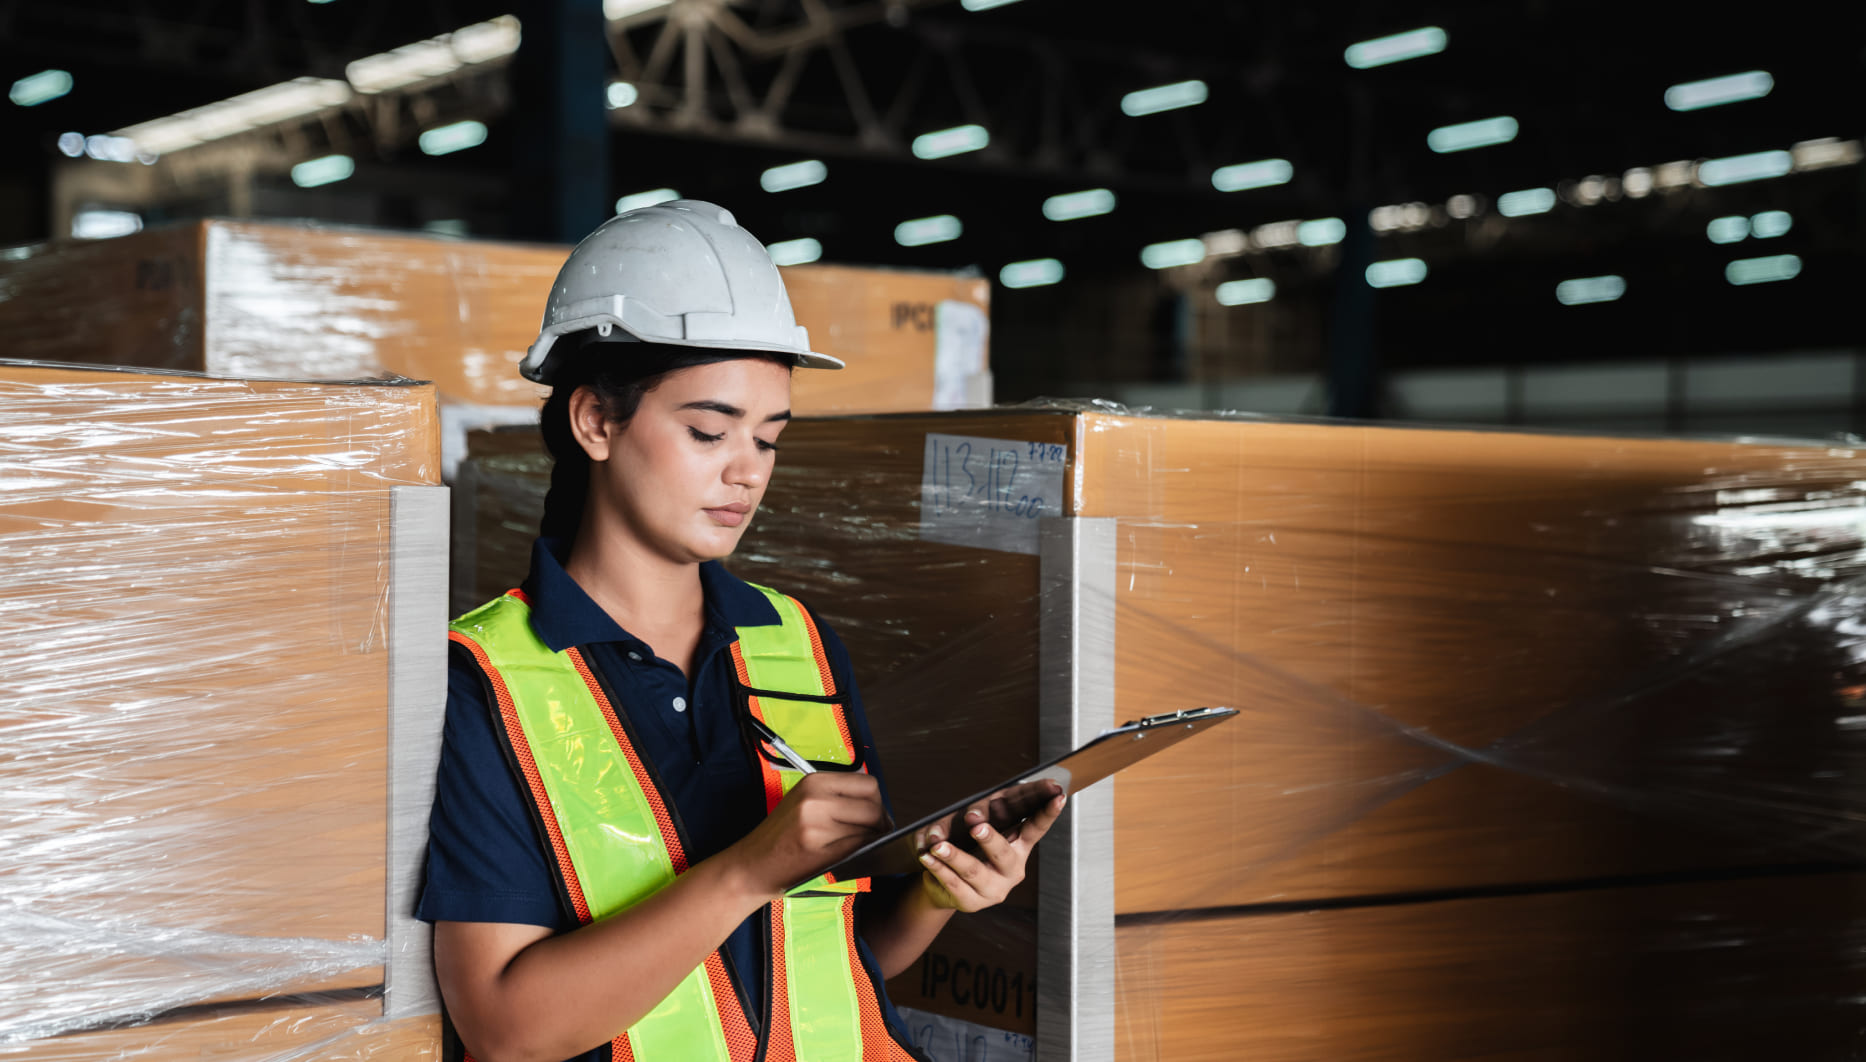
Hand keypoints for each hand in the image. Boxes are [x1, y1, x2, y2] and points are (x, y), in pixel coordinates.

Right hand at [727, 772, 888, 900]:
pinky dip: (862, 854)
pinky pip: (858, 849)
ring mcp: (816, 825)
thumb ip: (837, 796)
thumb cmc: (779, 837)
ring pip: (869, 831)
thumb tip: (878, 805)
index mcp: (814, 781)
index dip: (877, 802)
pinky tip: (851, 857)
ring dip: (872, 842)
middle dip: (880, 825)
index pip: (868, 785)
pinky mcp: (818, 851)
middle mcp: (815, 799)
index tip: (874, 816)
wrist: (750, 866)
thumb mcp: (804, 802)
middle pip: (873, 808)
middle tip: (874, 836)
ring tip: (858, 848)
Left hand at [916, 782, 1064, 912]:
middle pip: (1004, 853)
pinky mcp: (973, 902)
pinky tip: (928, 857)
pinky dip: (939, 868)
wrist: (945, 885)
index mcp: (1019, 845)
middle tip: (975, 824)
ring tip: (938, 846)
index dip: (1048, 812)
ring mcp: (994, 888)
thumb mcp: (977, 825)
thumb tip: (970, 814)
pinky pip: (954, 884)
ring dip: (955, 856)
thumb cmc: (967, 845)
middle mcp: (1012, 869)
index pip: (1036, 827)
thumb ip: (978, 815)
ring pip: (974, 871)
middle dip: (989, 838)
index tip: (1058, 795)